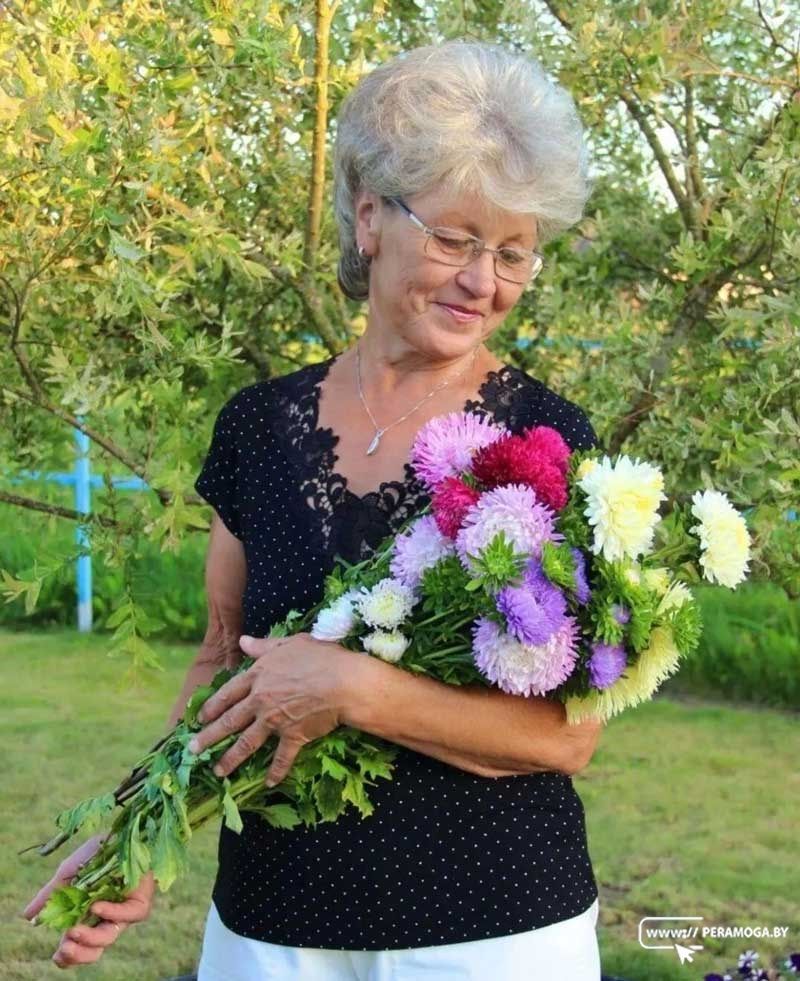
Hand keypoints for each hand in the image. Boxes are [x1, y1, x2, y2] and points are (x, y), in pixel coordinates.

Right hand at [23, 834, 155, 968]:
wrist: (121, 831)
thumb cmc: (96, 852)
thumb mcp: (68, 872)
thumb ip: (50, 895)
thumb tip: (27, 917)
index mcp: (86, 916)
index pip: (78, 946)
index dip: (68, 956)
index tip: (56, 955)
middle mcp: (105, 918)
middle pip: (94, 950)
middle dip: (77, 954)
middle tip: (64, 947)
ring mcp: (124, 911)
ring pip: (109, 937)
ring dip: (90, 938)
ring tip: (73, 930)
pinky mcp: (140, 900)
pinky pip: (129, 915)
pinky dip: (111, 913)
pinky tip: (96, 907)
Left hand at [189, 632, 357, 786]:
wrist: (344, 682)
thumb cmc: (320, 657)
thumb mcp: (290, 644)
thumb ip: (264, 645)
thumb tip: (243, 641)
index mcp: (258, 676)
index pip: (228, 693)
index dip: (212, 706)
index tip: (199, 718)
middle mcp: (261, 700)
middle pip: (229, 721)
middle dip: (209, 737)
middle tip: (192, 750)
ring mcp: (275, 721)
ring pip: (247, 743)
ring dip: (230, 759)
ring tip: (218, 771)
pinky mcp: (293, 736)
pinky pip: (281, 758)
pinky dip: (275, 772)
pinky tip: (268, 783)